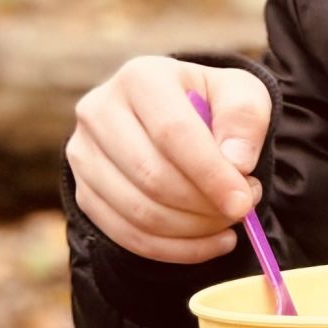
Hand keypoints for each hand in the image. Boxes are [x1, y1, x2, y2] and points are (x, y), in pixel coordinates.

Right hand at [67, 57, 270, 263]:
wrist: (175, 119)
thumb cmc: (211, 106)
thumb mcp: (241, 95)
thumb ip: (245, 120)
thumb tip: (237, 164)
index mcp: (141, 78)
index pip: (172, 132)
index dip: (210, 173)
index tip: (243, 202)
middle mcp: (99, 111)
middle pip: (151, 176)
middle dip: (203, 205)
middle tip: (241, 211)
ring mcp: (83, 154)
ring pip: (138, 212)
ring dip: (192, 230)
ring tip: (227, 222)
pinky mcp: (83, 191)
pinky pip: (128, 236)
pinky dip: (175, 249)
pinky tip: (210, 242)